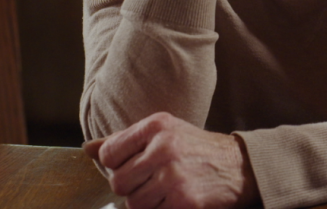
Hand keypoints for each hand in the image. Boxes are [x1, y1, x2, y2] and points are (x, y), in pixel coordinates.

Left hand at [85, 112, 257, 208]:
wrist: (239, 167)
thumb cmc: (196, 149)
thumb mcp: (164, 133)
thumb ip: (125, 140)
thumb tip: (86, 148)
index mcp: (157, 125)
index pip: (109, 153)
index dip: (116, 165)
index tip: (133, 166)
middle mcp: (164, 148)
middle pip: (118, 182)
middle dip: (130, 187)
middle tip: (150, 182)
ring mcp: (174, 176)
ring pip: (133, 203)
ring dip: (145, 203)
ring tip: (164, 192)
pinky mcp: (184, 201)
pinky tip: (174, 200)